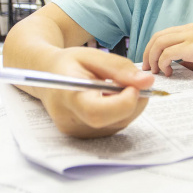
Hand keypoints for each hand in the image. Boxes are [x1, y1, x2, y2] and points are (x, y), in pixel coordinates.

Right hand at [37, 47, 154, 137]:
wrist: (45, 76)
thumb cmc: (68, 64)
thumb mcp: (91, 56)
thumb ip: (119, 68)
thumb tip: (147, 82)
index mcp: (68, 97)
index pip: (98, 113)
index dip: (124, 102)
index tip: (134, 85)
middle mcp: (70, 120)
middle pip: (114, 121)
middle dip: (134, 102)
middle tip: (134, 82)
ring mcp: (77, 132)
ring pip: (119, 124)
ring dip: (129, 106)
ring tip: (116, 87)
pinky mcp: (84, 137)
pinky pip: (114, 127)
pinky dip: (120, 112)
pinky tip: (110, 98)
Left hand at [143, 24, 192, 75]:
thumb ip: (188, 58)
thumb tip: (173, 66)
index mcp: (190, 29)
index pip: (163, 34)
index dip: (152, 48)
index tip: (150, 61)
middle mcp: (189, 29)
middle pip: (157, 37)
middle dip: (148, 53)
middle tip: (147, 68)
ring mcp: (191, 36)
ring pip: (160, 43)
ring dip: (153, 58)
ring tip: (155, 71)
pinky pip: (169, 53)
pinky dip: (164, 63)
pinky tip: (169, 72)